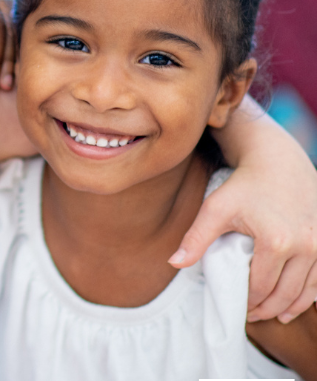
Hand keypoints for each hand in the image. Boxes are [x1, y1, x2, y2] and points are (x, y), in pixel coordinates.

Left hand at [171, 110, 316, 322]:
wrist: (277, 162)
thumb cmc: (242, 185)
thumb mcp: (215, 208)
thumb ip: (196, 238)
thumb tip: (174, 263)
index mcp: (277, 242)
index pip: (259, 286)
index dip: (246, 302)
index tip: (236, 308)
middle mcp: (305, 246)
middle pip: (284, 293)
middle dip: (266, 309)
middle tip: (250, 315)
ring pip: (307, 290)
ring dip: (289, 307)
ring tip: (272, 314)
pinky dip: (309, 295)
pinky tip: (295, 302)